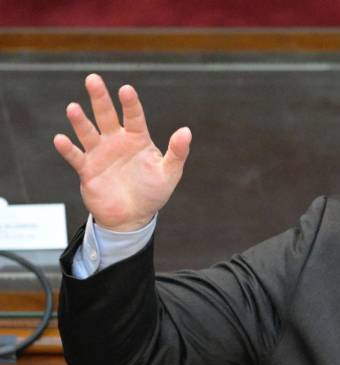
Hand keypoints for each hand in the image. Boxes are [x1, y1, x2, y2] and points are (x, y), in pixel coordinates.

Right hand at [53, 73, 191, 230]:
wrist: (133, 217)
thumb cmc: (152, 193)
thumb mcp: (169, 173)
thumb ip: (177, 153)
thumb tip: (186, 131)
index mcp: (137, 139)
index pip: (134, 116)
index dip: (130, 104)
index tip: (126, 90)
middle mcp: (116, 142)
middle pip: (106, 115)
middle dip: (100, 98)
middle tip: (93, 79)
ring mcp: (100, 154)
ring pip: (88, 132)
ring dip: (80, 121)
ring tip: (73, 108)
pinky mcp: (87, 170)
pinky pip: (75, 157)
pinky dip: (68, 149)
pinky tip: (60, 139)